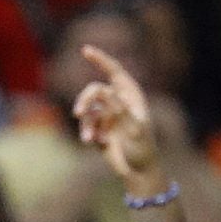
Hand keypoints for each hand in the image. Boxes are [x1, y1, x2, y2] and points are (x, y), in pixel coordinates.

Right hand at [72, 44, 163, 192]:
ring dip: (85, 124)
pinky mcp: (99, 130)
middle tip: (78, 112)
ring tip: (88, 139)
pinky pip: (86, 126)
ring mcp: (107, 116)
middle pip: (94, 91)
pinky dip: (88, 134)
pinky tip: (96, 144)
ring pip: (87, 110)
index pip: (114, 72)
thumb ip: (119, 109)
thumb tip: (104, 92)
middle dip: (85, 100)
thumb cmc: (142, 148)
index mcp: (131, 96)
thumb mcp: (134, 129)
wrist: (138, 171)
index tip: (85, 50)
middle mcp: (118, 102)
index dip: (100, 60)